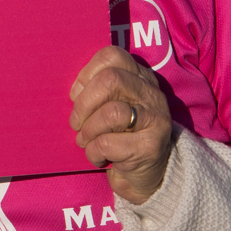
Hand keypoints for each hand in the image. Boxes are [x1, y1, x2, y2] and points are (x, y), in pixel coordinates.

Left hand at [68, 45, 174, 202]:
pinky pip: (108, 143)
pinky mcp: (151, 146)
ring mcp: (156, 119)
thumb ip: (97, 90)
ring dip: (88, 130)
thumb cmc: (119, 134)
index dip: (87, 73)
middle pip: (110, 80)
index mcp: (140, 77)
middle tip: (76, 122)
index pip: (113, 56)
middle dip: (84, 103)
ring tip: (86, 141)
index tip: (75, 94)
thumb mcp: (110, 105)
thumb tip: (74, 92)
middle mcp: (152, 94)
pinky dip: (93, 151)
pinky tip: (98, 157)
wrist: (146, 175)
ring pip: (111, 113)